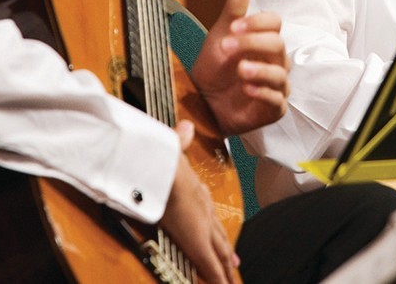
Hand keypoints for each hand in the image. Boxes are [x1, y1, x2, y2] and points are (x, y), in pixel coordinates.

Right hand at [160, 121, 238, 283]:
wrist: (163, 165)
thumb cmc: (161, 158)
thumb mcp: (170, 147)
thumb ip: (179, 140)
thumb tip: (185, 127)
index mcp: (196, 188)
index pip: (209, 212)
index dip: (216, 226)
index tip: (222, 234)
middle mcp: (204, 207)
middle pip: (219, 235)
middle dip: (226, 251)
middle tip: (234, 264)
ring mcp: (202, 225)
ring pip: (219, 252)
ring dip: (225, 267)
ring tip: (231, 280)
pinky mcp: (197, 241)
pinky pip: (210, 266)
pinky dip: (218, 279)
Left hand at [191, 0, 289, 134]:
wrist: (202, 102)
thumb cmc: (215, 67)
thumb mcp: (221, 33)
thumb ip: (235, 6)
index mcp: (264, 40)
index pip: (275, 23)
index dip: (256, 23)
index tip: (234, 27)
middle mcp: (275, 61)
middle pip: (278, 45)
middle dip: (252, 44)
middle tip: (226, 47)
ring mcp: (277, 85)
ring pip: (280, 73)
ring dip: (259, 70)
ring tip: (240, 70)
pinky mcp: (274, 108)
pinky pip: (277, 99)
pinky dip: (263, 92)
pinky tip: (247, 88)